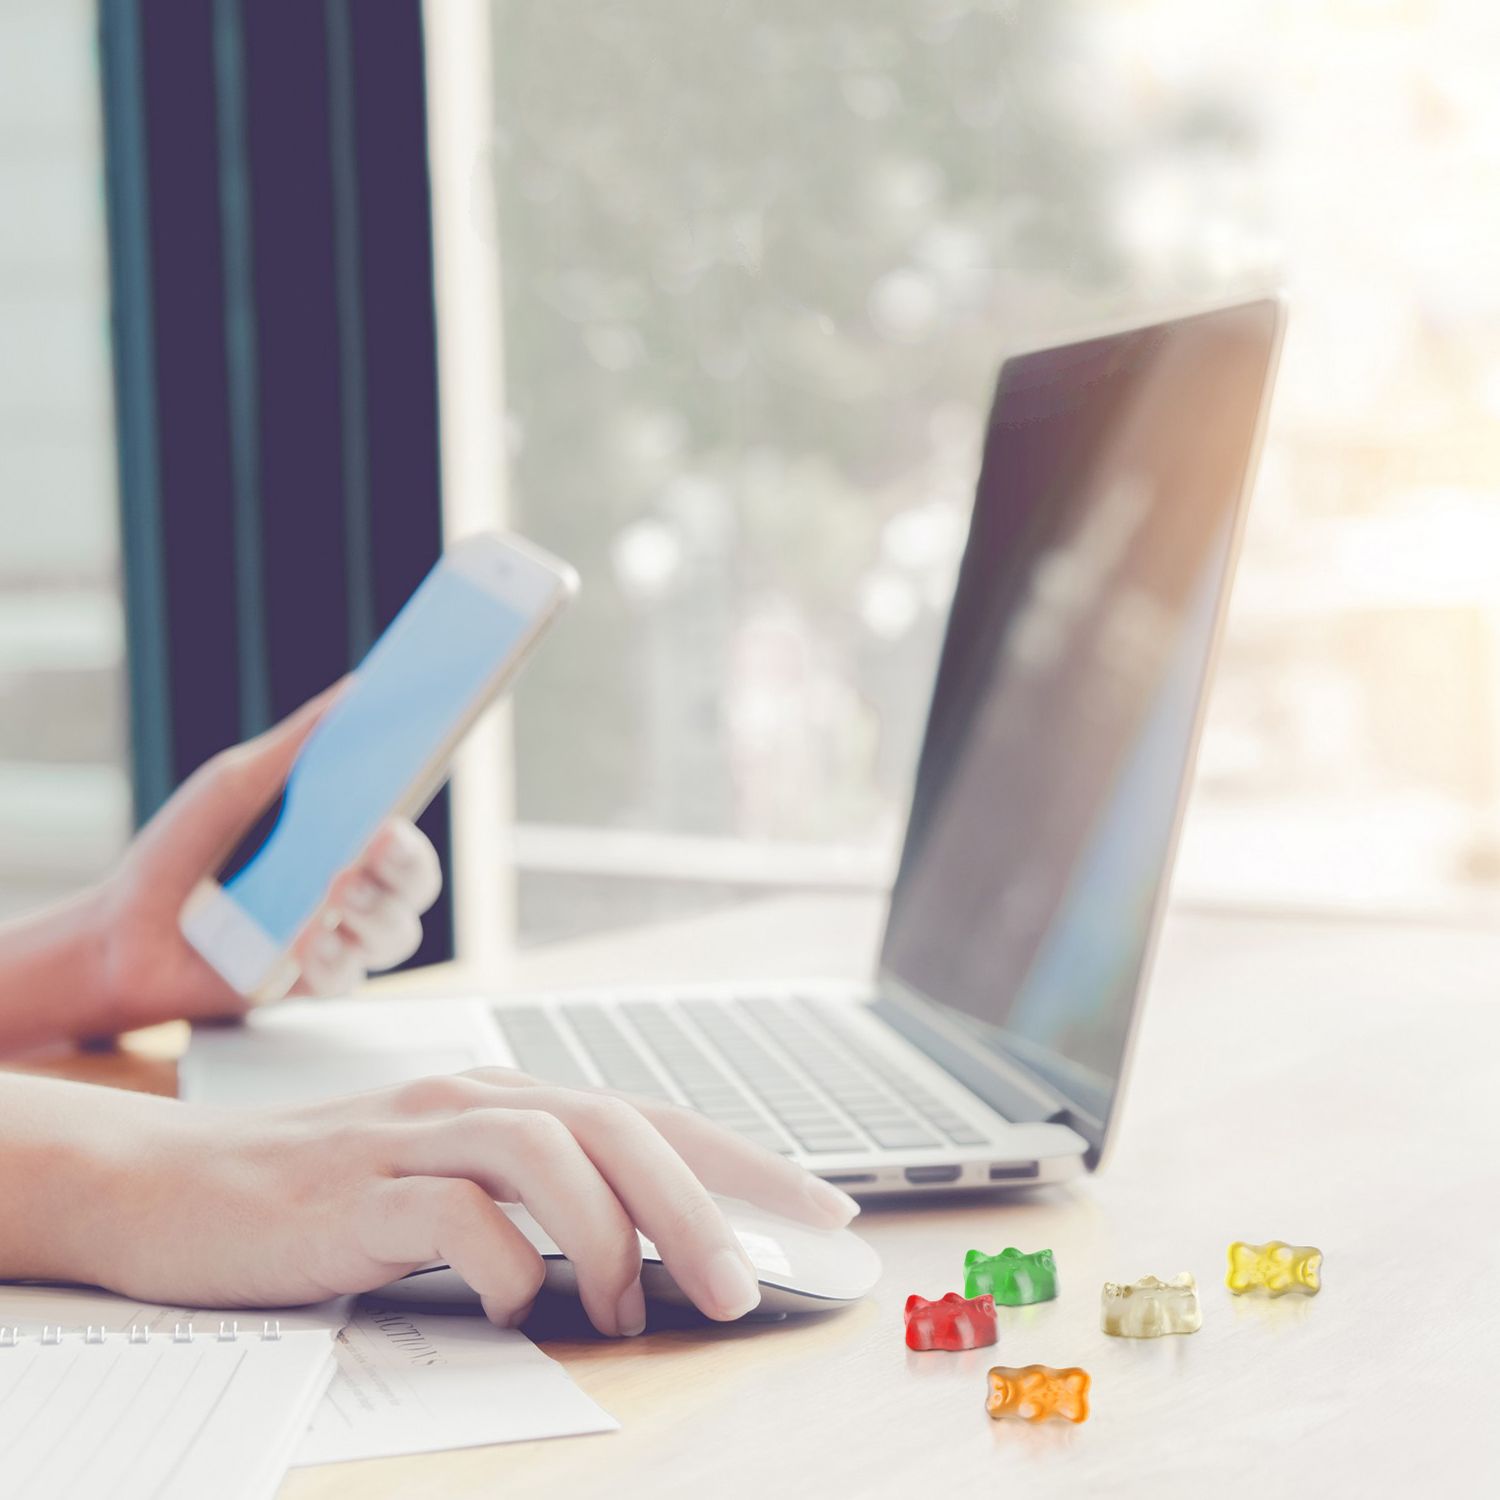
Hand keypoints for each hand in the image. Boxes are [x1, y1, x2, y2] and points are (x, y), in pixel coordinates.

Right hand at [41, 1069, 859, 1333]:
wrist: (172, 1186)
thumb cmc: (324, 1196)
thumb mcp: (446, 1184)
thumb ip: (533, 1204)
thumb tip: (639, 1264)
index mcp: (508, 1097)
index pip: (651, 1115)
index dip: (743, 1159)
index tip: (825, 1207)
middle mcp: (474, 1100)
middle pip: (616, 1127)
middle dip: (699, 1206)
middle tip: (748, 1288)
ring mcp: (411, 1137)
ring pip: (550, 1152)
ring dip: (610, 1234)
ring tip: (630, 1313)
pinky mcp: (351, 1191)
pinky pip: (450, 1213)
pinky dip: (501, 1262)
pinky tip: (510, 1306)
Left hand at [95, 688, 442, 1030]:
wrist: (121, 932)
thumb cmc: (182, 853)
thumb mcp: (234, 785)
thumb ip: (296, 745)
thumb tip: (355, 690)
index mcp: (346, 837)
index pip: (406, 813)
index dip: (424, 788)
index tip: (420, 757)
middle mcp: (355, 890)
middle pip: (417, 879)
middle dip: (409, 860)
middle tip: (381, 837)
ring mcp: (338, 940)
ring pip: (397, 932)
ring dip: (373, 912)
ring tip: (337, 891)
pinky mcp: (310, 986)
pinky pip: (346, 978)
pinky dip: (330, 957)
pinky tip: (304, 942)